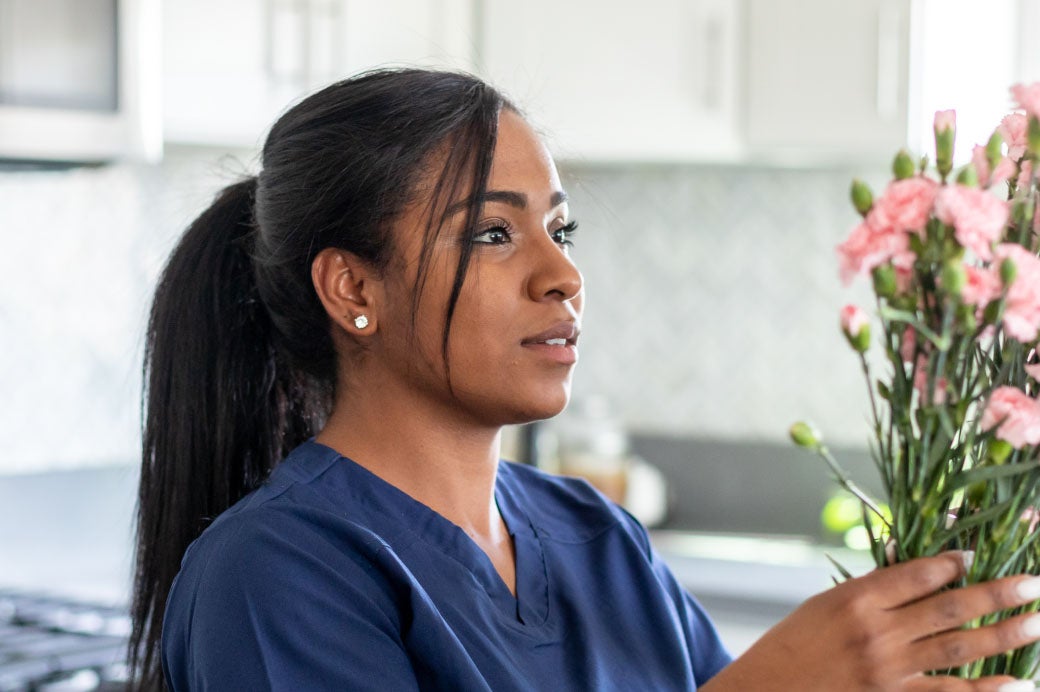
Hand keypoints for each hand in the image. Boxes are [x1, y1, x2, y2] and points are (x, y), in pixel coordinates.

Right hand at [701, 552, 1039, 690]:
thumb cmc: (790, 646)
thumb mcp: (822, 606)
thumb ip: (870, 592)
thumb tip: (919, 575)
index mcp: (855, 599)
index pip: (917, 574)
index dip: (951, 563)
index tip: (974, 556)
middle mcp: (878, 632)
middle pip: (949, 608)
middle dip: (996, 594)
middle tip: (1032, 584)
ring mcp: (889, 670)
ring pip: (960, 648)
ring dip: (1004, 634)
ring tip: (1035, 622)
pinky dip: (987, 690)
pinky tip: (1018, 682)